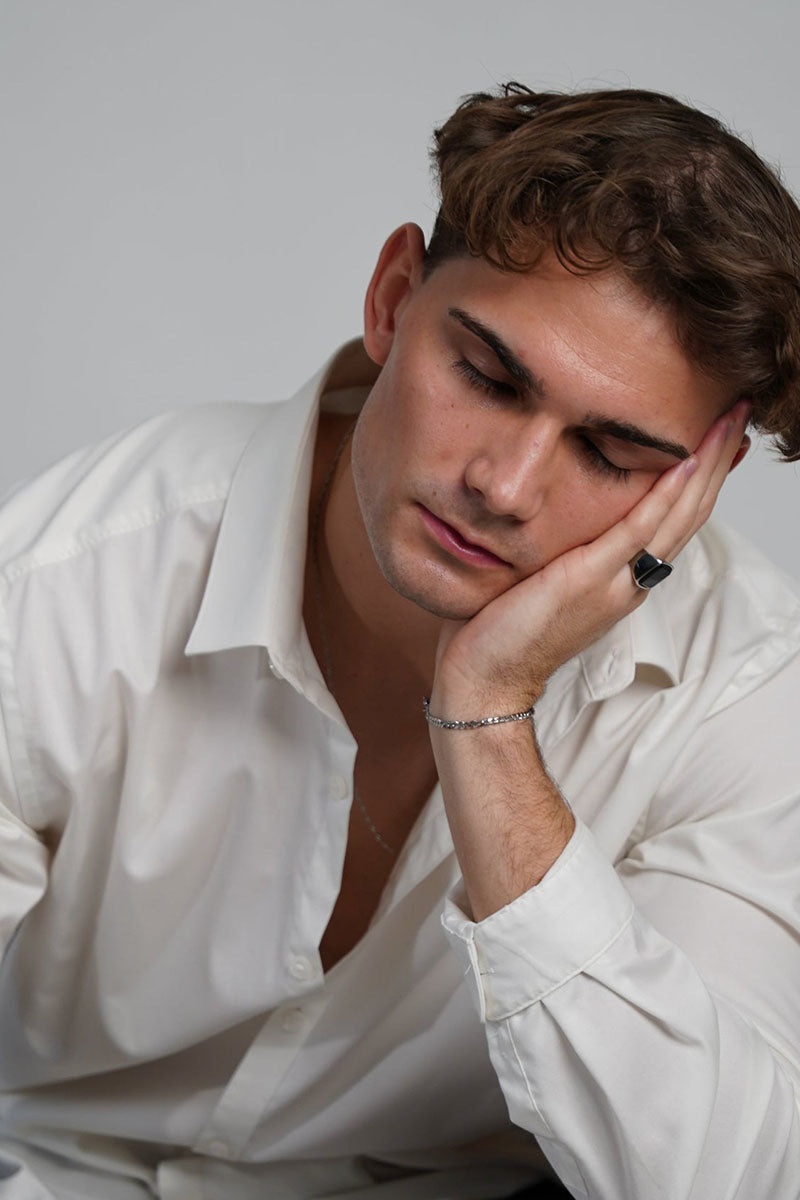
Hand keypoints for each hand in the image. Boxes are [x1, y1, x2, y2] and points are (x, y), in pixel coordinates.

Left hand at [432, 400, 750, 712]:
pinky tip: (685, 461)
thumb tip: (556, 512)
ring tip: (728, 420)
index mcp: (623, 579)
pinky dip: (665, 495)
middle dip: (717, 459)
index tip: (716, 437)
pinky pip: (637, 531)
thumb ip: (565, 550)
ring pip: (677, 516)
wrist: (487, 679)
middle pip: (690, 512)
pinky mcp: (587, 579)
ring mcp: (614, 581)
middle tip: (738, 412)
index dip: (701, 478)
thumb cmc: (504, 632)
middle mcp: (630, 581)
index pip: (675, 520)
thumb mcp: (544, 579)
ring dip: (707, 464)